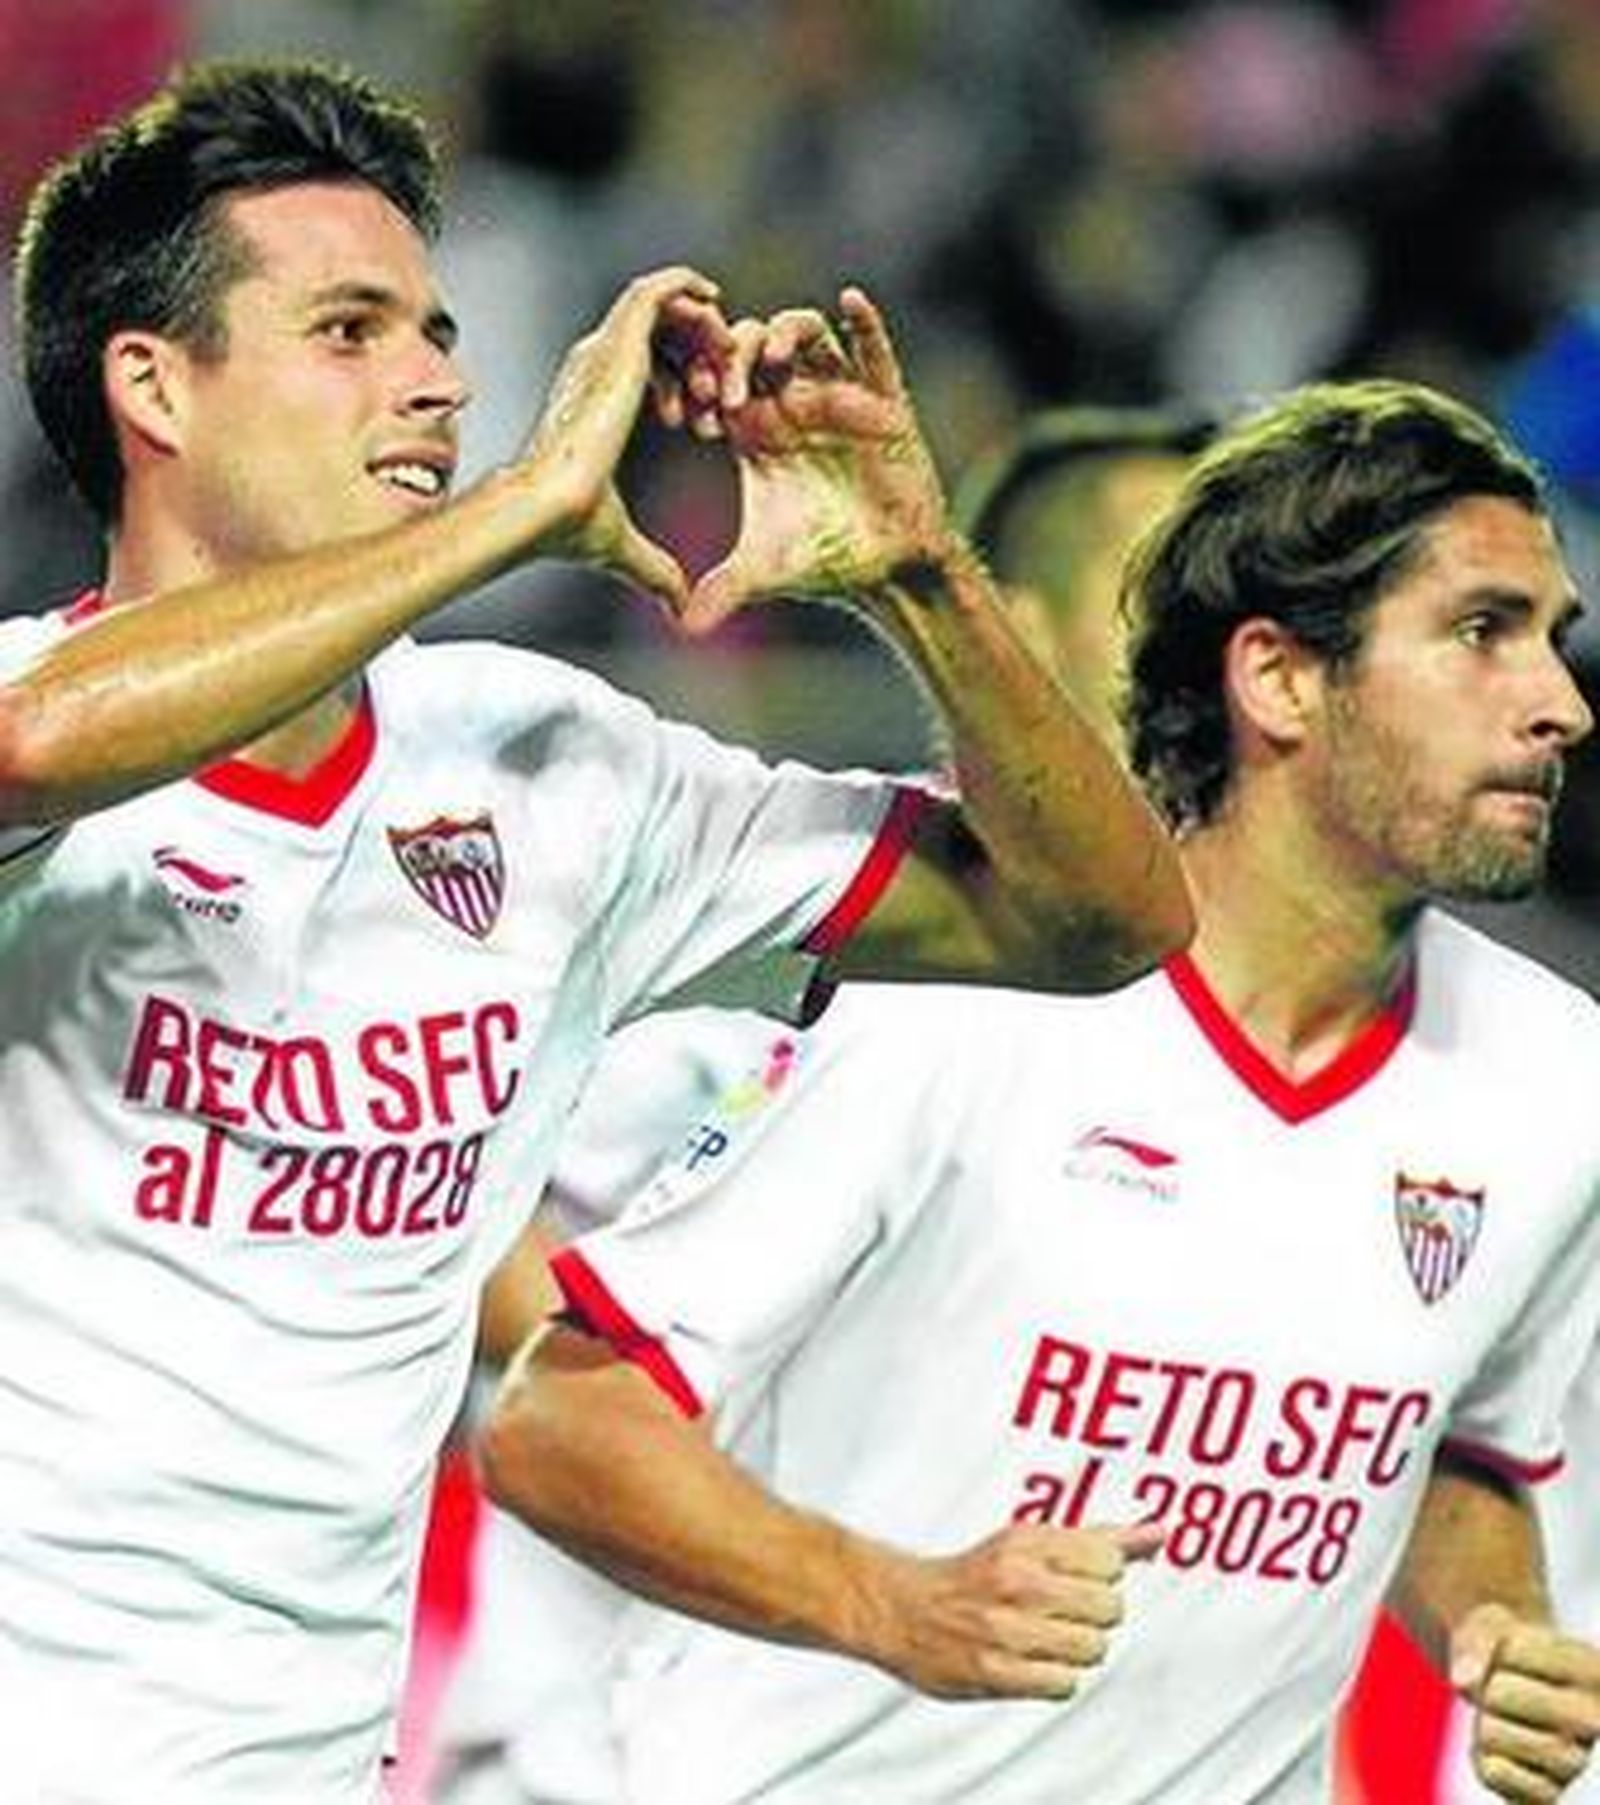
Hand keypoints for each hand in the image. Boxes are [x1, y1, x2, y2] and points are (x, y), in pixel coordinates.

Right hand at [519, 266, 732, 610]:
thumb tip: (678, 608)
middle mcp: (595, 367)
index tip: (707, 427)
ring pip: (661, 306)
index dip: (686, 385)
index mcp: (596, 401)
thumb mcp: (625, 546)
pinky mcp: (616, 344)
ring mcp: (603, 351)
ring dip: (701, 329)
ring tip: (728, 361)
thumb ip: (654, 568)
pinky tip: (717, 304)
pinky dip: (689, 289)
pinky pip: (658, 290)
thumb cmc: (569, 527)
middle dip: (699, 358)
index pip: (646, 366)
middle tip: (723, 399)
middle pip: (656, 332)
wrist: (545, 510)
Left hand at [681, 287, 958, 634]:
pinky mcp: (883, 400)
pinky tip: (851, 302)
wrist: (888, 572)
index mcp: (755, 432)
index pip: (716, 381)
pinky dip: (864, 322)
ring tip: (769, 358)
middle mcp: (792, 403)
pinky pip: (873, 349)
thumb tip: (681, 628)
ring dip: (783, 334)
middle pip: (752, 344)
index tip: (690, 417)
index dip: (698, 385)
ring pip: (805, 333)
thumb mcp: (762, 572)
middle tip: (725, 392)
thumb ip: (721, 589)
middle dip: (732, 356)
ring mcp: (838, 395)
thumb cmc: (826, 562)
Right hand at [859, 1520, 1161, 1701]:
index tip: (1076, 1578)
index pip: (1110, 1559)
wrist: (904, 1608)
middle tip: (1062, 1611)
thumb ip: (1100, 1539)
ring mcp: (1006, 1628)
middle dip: (1094, 1614)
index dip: (1101, 1574)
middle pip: (1110, 1607)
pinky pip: (1065, 1684)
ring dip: (1077, 1648)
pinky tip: (1033, 1661)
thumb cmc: (977, 1574)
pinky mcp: (996, 1672)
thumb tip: (1159, 1532)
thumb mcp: (1033, 1540)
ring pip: (1093, 1648)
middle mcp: (1018, 1581)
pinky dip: (1055, 1678)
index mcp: (1027, 1542)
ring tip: (1047, 1637)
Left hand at [1452, 1604, 1599, 1799]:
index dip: (1501, 1650)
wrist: (1532, 1707)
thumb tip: (1462, 1681)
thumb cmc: (1515, 1660)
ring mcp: (1580, 1770)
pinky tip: (1509, 1755)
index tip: (1523, 1660)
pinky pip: (1491, 1770)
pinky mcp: (1551, 1799)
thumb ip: (1480, 1638)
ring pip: (1491, 1733)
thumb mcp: (1498, 1627)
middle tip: (1509, 1696)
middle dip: (1488, 1687)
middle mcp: (1597, 1722)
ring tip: (1511, 1724)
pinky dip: (1484, 1757)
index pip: (1513, 1649)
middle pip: (1499, 1693)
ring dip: (1484, 1723)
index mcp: (1595, 1671)